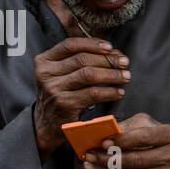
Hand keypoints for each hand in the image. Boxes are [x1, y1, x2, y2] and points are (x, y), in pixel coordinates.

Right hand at [31, 37, 130, 156]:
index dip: (92, 43)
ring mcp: (54, 89)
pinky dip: (109, 91)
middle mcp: (46, 73)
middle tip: (124, 62)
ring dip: (112, 74)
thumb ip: (77, 61)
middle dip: (107, 59)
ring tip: (125, 76)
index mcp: (44, 61)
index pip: (70, 45)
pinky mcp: (65, 105)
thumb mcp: (59, 74)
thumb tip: (111, 51)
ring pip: (89, 74)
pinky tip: (118, 92)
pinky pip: (93, 93)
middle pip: (82, 59)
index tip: (110, 47)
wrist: (46, 125)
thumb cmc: (60, 95)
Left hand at [81, 113, 169, 168]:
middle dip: (108, 158)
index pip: (144, 137)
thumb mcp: (148, 125)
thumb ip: (128, 127)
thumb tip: (103, 134)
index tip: (103, 142)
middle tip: (89, 155)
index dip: (122, 140)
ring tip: (90, 165)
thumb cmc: (159, 139)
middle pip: (136, 159)